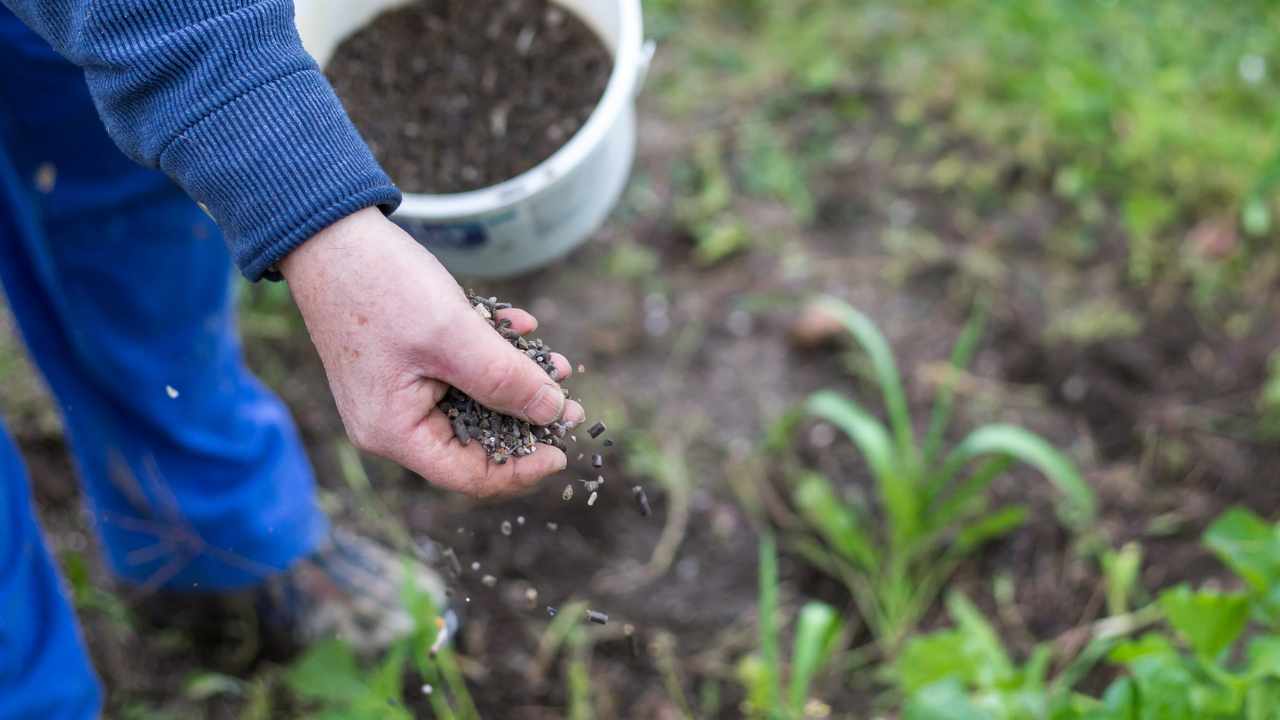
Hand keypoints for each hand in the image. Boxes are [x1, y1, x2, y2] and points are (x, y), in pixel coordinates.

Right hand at [280, 208, 583, 496]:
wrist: (330, 232)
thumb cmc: (381, 286)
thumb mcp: (454, 335)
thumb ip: (506, 379)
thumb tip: (554, 412)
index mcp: (395, 431)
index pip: (469, 475)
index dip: (522, 468)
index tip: (563, 449)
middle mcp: (391, 422)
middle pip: (472, 441)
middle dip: (524, 419)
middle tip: (570, 403)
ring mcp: (395, 392)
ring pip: (470, 402)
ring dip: (514, 381)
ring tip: (555, 363)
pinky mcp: (402, 362)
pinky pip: (456, 371)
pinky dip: (489, 353)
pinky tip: (520, 327)